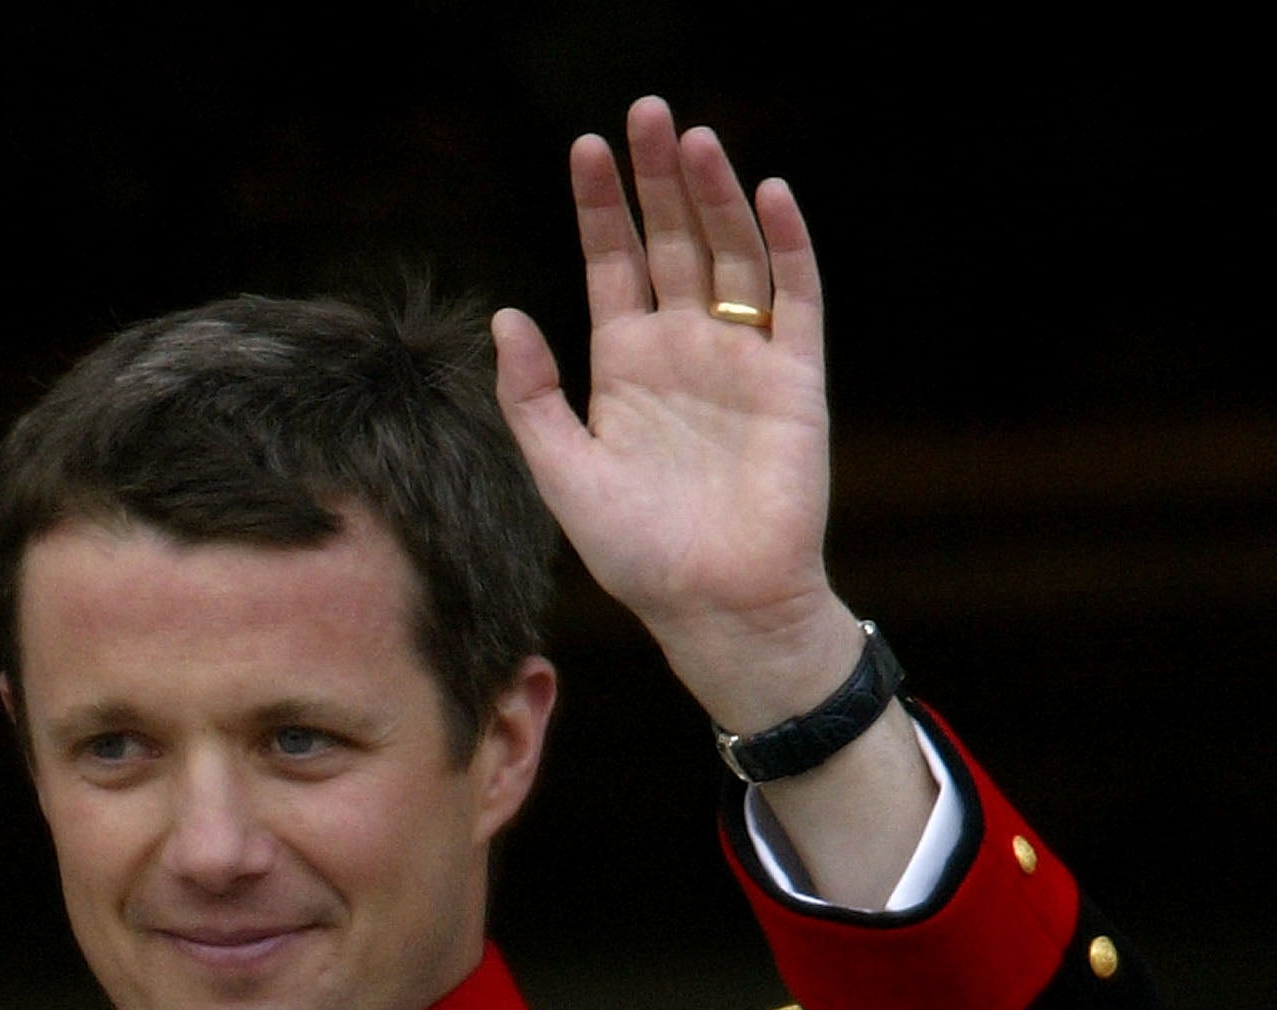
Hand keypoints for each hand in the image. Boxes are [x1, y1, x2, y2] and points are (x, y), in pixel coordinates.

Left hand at [492, 98, 853, 733]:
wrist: (712, 604)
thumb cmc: (636, 552)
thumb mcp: (561, 472)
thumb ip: (531, 397)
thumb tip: (506, 316)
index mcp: (624, 366)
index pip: (612, 264)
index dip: (601, 207)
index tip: (585, 146)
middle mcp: (683, 349)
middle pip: (672, 241)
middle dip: (658, 179)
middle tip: (645, 112)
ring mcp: (741, 357)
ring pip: (730, 255)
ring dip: (715, 197)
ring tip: (694, 140)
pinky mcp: (794, 377)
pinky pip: (795, 298)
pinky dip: (785, 246)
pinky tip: (767, 196)